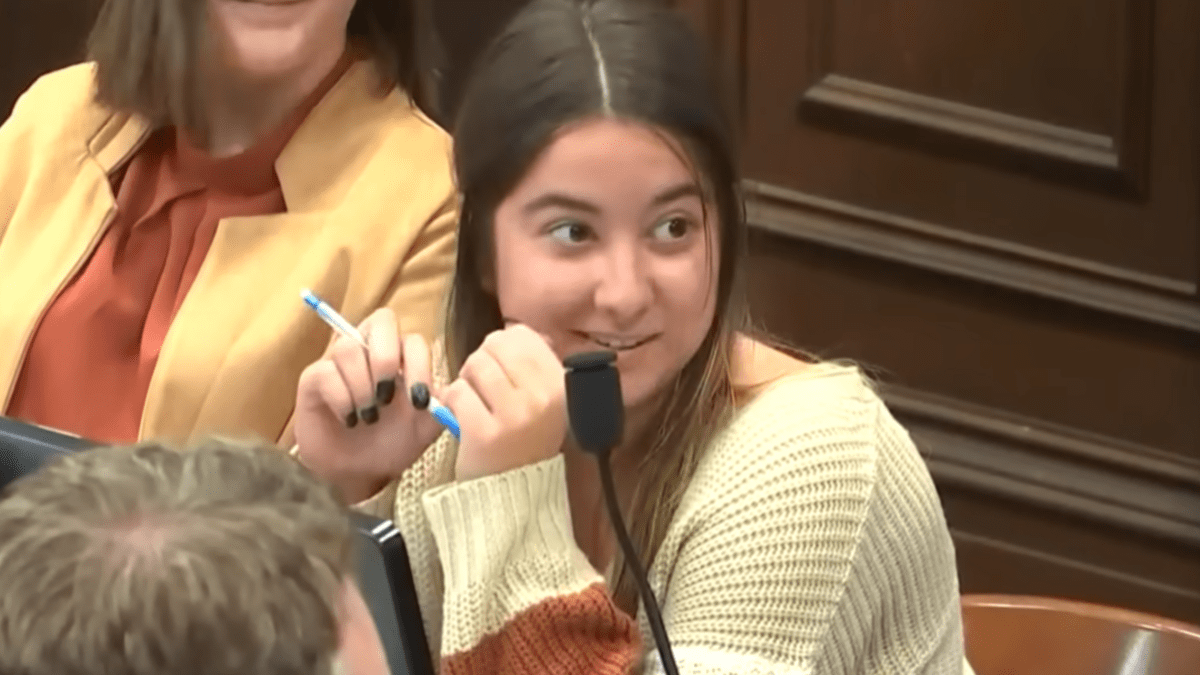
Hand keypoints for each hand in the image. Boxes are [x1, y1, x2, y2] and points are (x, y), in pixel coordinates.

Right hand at [294, 308, 444, 502]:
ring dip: (363, 385)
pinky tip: (350, 420)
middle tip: (387, 396)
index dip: (419, 365)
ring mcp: (338, 361)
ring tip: (369, 416)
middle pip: (381, 320)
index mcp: (401, 357)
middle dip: (387, 358)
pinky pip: (325, 372)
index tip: (420, 402)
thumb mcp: (425, 427)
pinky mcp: (312, 379)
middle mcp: (369, 350)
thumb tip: (453, 388)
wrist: (359, 473)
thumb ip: (442, 404)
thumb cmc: (393, 442)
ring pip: (349, 347)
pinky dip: (342, 399)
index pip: (412, 338)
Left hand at [442, 325, 566, 481]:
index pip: (522, 335)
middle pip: (495, 345)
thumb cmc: (525, 442)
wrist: (513, 496)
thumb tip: (514, 331)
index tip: (503, 370)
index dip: (503, 346)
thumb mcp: (545, 403)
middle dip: (481, 361)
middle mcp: (542, 397)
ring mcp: (515, 415)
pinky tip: (462, 418)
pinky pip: (457, 392)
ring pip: (474, 365)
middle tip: (485, 388)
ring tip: (474, 403)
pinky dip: (452, 403)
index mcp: (560, 385)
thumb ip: (535, 365)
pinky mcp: (485, 432)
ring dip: (466, 381)